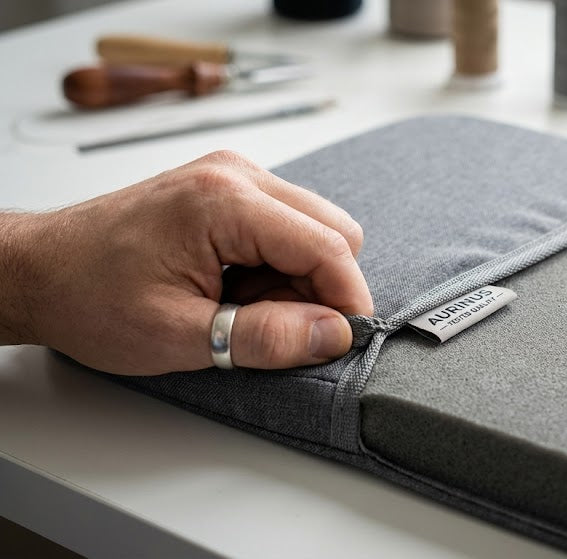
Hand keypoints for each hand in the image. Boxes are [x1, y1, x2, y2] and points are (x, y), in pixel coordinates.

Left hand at [0, 150, 371, 374]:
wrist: (38, 271)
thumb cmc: (89, 296)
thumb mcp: (179, 335)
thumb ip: (266, 337)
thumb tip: (333, 335)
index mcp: (225, 201)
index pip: (328, 246)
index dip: (347, 300)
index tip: (342, 342)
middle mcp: (236, 174)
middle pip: (332, 230)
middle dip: (322, 288)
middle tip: (278, 328)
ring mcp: (232, 176)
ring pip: (314, 228)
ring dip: (298, 279)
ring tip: (242, 307)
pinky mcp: (227, 188)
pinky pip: (286, 225)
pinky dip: (277, 265)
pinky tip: (237, 289)